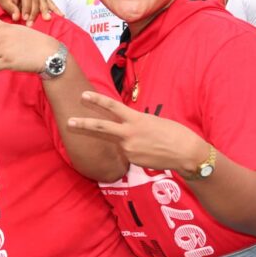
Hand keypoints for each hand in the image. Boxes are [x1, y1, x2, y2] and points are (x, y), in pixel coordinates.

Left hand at [0, 0, 60, 23]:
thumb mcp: (3, 1)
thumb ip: (10, 8)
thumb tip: (17, 18)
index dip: (26, 7)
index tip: (25, 18)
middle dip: (34, 12)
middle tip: (31, 24)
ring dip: (46, 11)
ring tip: (48, 19)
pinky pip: (49, 0)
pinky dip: (54, 8)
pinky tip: (60, 15)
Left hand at [0, 1, 61, 73]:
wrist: (48, 53)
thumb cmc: (36, 43)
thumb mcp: (19, 32)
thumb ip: (4, 37)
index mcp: (5, 28)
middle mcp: (1, 38)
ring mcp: (2, 50)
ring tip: (14, 56)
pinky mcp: (5, 61)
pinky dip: (2, 67)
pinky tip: (14, 62)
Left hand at [68, 91, 207, 173]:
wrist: (187, 154)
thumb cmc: (174, 133)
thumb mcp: (153, 121)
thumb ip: (135, 122)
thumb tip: (126, 127)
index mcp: (136, 119)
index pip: (112, 107)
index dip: (97, 100)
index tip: (83, 95)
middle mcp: (129, 134)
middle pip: (101, 127)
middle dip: (84, 124)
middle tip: (69, 121)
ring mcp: (129, 148)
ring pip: (119, 143)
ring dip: (128, 142)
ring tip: (150, 143)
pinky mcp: (132, 161)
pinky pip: (128, 153)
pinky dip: (136, 151)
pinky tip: (151, 152)